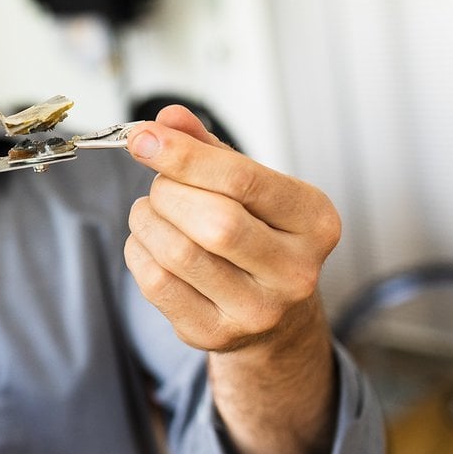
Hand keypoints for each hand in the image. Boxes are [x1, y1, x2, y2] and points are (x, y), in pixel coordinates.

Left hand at [123, 105, 341, 352]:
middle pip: (214, 222)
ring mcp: (257, 311)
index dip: (185, 155)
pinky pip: (156, 283)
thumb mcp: (249, 187)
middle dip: (168, 192)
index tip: (143, 137)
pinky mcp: (215, 334)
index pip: (244, 180)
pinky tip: (150, 242)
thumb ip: (209, 149)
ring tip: (152, 211)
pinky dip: (138, 251)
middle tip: (160, 185)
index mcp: (314, 221)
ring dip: (147, 220)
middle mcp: (295, 271)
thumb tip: (168, 120)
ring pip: (178, 253)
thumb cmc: (258, 236)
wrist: (274, 316)